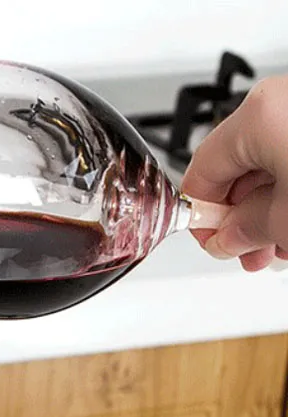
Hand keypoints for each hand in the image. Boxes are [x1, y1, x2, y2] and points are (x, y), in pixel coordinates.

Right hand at [183, 75, 287, 270]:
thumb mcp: (282, 218)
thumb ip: (244, 230)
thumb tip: (228, 239)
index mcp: (256, 115)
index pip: (199, 177)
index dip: (202, 221)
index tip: (214, 244)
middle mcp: (281, 103)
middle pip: (237, 171)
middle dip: (242, 219)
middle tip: (249, 251)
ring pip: (271, 166)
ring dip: (270, 211)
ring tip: (279, 244)